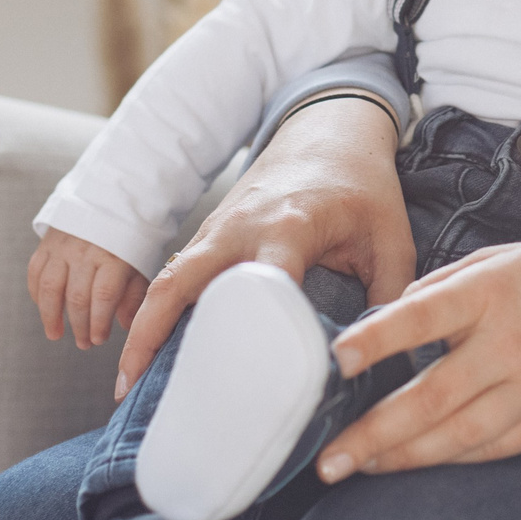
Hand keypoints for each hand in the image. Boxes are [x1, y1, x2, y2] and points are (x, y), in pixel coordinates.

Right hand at [26, 229, 146, 349]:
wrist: (112, 199)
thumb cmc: (129, 238)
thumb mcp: (139, 263)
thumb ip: (133, 295)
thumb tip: (125, 325)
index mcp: (113, 256)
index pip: (102, 297)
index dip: (98, 322)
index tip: (99, 339)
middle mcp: (85, 251)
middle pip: (77, 296)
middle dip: (79, 325)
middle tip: (84, 343)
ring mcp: (63, 246)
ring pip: (50, 287)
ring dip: (51, 315)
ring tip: (55, 334)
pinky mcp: (47, 242)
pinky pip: (35, 272)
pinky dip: (36, 294)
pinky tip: (44, 308)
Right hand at [113, 95, 414, 396]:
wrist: (331, 128)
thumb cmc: (364, 185)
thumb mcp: (392, 238)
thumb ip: (391, 297)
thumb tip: (380, 358)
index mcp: (288, 227)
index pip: (258, 288)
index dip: (249, 335)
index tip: (238, 388)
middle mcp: (240, 228)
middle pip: (180, 282)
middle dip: (149, 333)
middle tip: (130, 391)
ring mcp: (218, 228)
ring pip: (168, 280)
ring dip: (143, 326)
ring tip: (128, 386)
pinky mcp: (212, 232)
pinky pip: (177, 274)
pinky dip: (159, 310)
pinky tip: (155, 353)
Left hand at [315, 239, 520, 481]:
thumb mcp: (520, 254)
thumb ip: (456, 278)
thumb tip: (400, 309)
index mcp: (500, 288)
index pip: (424, 316)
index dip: (377, 339)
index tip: (336, 360)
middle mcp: (514, 342)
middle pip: (431, 395)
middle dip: (373, 433)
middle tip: (328, 458)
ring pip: (457, 436)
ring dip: (402, 457)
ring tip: (360, 468)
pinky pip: (492, 449)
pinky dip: (450, 459)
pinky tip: (416, 463)